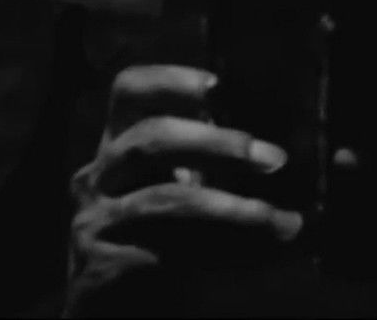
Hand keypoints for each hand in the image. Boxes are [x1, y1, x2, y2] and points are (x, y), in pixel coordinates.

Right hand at [65, 64, 303, 315]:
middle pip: (150, 137)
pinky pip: (166, 250)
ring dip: (229, 206)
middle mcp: (98, 175)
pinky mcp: (102, 263)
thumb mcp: (183, 195)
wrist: (115, 313)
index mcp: (118, 145)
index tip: (218, 85)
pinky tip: (253, 256)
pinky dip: (219, 252)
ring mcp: (95, 219)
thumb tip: (280, 154)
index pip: (128, 90)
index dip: (169, 79)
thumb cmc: (158, 244)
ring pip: (164, 198)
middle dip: (216, 143)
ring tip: (275, 218)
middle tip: (272, 159)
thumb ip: (211, 168)